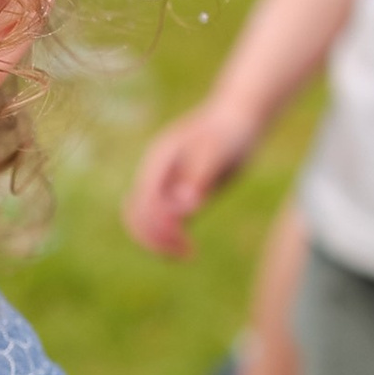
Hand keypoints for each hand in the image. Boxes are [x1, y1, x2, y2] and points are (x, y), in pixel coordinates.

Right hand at [122, 93, 262, 256]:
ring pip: (144, 220)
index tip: (186, 243)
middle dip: (156, 239)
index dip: (160, 227)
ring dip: (160, 242)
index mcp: (160, 160)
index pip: (146, 202)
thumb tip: (184, 210)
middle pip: (137, 214)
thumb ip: (200, 178)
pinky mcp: (174, 193)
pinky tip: (189, 247)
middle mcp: (155, 173)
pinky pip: (161, 220)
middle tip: (187, 255)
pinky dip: (168, 237)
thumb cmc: (230, 132)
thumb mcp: (220, 153)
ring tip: (188, 254)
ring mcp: (163, 183)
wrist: (236, 119)